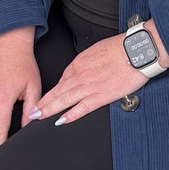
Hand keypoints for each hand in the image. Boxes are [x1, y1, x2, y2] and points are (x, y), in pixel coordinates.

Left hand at [32, 24, 168, 126]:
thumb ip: (89, 61)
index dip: (53, 91)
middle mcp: (81, 74)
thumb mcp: (98, 49)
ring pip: (64, 99)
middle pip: (58, 90)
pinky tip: (62, 121)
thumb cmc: (122, 48)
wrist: (137, 50)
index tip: (47, 98)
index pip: (63, 78)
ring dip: (49, 109)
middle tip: (32, 111)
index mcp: (80, 62)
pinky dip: (71, 115)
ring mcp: (90, 85)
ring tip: (38, 117)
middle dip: (43, 102)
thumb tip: (86, 69)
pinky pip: (82, 107)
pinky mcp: (101, 95)